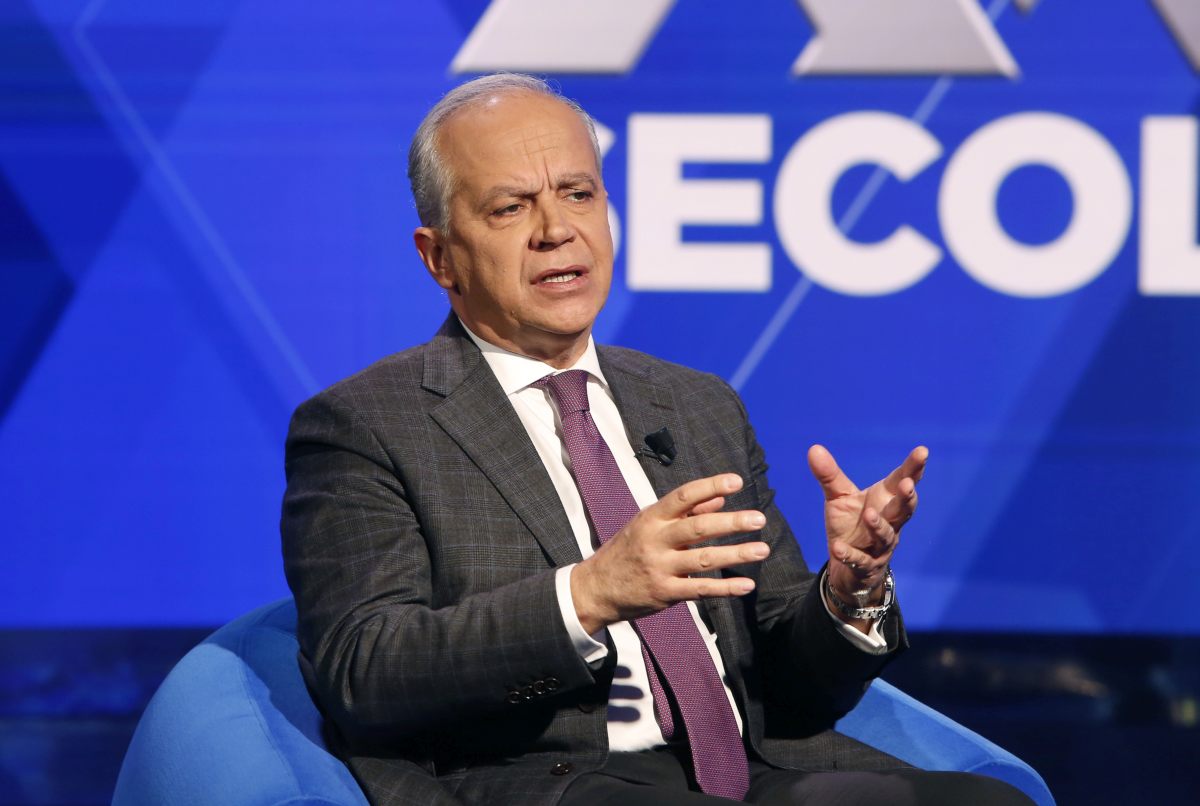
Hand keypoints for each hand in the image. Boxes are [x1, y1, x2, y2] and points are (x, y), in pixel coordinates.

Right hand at [570, 474, 770, 633]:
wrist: (595, 589)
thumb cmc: (628, 550)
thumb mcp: (649, 525)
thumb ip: (686, 512)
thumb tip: (720, 497)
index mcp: (651, 518)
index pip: (683, 496)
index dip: (710, 486)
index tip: (737, 481)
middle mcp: (655, 540)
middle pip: (698, 527)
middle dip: (731, 522)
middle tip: (759, 518)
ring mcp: (659, 568)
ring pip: (703, 559)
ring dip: (736, 554)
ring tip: (762, 550)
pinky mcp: (664, 593)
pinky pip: (700, 589)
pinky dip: (725, 587)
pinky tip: (747, 584)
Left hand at [807, 445, 926, 625]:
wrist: (847, 566)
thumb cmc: (851, 524)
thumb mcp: (839, 497)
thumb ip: (830, 475)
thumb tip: (814, 448)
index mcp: (885, 501)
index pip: (903, 482)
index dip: (914, 468)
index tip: (923, 451)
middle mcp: (889, 523)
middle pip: (903, 510)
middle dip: (906, 498)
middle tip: (907, 485)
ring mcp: (880, 546)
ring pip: (885, 536)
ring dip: (879, 526)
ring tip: (869, 514)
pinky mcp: (866, 566)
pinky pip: (860, 561)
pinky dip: (850, 555)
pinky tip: (838, 549)